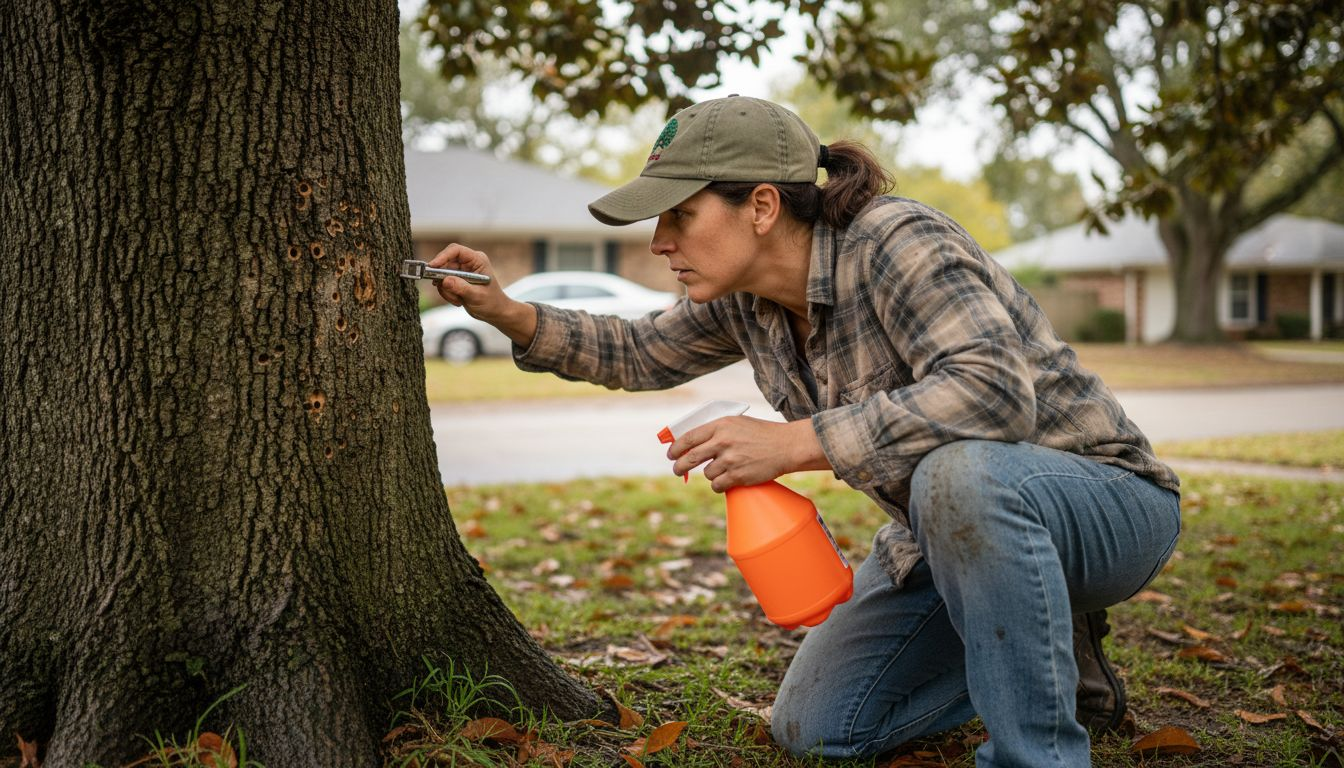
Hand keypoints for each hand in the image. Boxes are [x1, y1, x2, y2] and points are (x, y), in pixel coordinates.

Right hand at [428, 243, 537, 346]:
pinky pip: (443, 284)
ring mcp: (461, 271)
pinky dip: (447, 293)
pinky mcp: (456, 280)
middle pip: (445, 262)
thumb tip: (445, 280)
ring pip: (442, 275)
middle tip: (446, 290)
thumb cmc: (492, 302)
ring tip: (458, 299)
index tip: (432, 266)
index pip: (456, 251)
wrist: (494, 312)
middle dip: (443, 278)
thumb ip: (461, 287)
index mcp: (477, 260)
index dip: (442, 256)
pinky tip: (458, 300)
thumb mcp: (477, 296)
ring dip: (446, 289)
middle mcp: (468, 262)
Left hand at [668, 417, 830, 492]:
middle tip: (677, 470)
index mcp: (720, 425)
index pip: (688, 438)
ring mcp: (730, 460)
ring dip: (710, 474)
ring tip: (723, 469)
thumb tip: (691, 444)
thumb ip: (715, 431)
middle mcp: (722, 442)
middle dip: (679, 467)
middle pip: (690, 458)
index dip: (675, 448)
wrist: (786, 446)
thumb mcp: (736, 423)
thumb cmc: (761, 434)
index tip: (671, 454)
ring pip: (706, 473)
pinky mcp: (738, 476)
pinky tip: (726, 480)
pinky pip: (717, 485)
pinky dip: (719, 485)